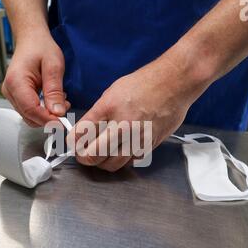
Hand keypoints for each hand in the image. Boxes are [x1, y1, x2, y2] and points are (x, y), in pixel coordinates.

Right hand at [1, 31, 69, 126]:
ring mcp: (11, 95)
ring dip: (47, 114)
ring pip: (30, 116)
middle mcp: (10, 90)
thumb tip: (57, 112)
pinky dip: (43, 110)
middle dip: (49, 117)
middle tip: (65, 106)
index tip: (63, 122)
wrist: (31, 39)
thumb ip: (54, 90)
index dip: (47, 119)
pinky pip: (30, 111)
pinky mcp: (16, 97)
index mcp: (16, 81)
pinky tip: (52, 99)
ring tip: (60, 98)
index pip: (31, 109)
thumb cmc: (40, 47)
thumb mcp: (54, 66)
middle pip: (29, 116)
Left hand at [67, 53, 209, 171]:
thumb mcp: (113, 92)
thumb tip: (86, 131)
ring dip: (102, 163)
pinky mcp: (150, 145)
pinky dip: (122, 160)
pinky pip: (130, 161)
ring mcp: (137, 137)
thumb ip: (99, 113)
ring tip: (100, 156)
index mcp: (108, 107)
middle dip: (84, 157)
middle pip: (94, 154)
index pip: (82, 132)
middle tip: (83, 155)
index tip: (73, 143)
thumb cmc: (144, 84)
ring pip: (112, 164)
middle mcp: (122, 125)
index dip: (73, 142)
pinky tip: (120, 151)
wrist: (174, 83)